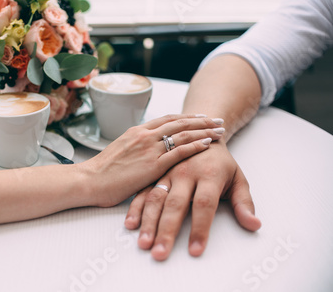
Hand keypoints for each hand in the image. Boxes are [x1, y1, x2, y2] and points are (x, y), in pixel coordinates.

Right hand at [84, 114, 224, 207]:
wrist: (90, 180)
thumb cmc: (102, 171)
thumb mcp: (120, 151)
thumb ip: (135, 148)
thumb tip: (146, 150)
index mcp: (137, 131)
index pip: (167, 119)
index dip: (186, 117)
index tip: (200, 117)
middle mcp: (145, 135)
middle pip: (179, 123)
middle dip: (201, 121)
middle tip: (217, 119)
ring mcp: (150, 148)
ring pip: (183, 134)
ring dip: (204, 131)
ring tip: (220, 130)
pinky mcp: (153, 164)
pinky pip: (179, 151)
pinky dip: (195, 146)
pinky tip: (207, 144)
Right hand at [124, 141, 261, 260]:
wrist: (201, 133)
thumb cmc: (220, 162)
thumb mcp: (238, 178)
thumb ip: (244, 203)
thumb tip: (254, 224)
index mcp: (208, 174)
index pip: (204, 205)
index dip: (199, 228)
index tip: (195, 249)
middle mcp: (185, 173)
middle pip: (175, 204)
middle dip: (166, 230)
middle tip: (160, 252)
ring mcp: (167, 173)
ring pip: (155, 198)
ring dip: (148, 222)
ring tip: (144, 242)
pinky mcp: (155, 174)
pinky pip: (143, 191)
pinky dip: (136, 208)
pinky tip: (131, 223)